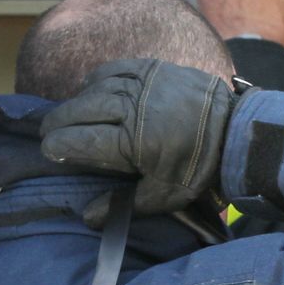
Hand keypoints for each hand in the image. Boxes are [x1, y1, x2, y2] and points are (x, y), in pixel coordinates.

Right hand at [40, 59, 237, 225]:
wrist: (235, 131)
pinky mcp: (155, 68)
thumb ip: (125, 204)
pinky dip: (98, 77)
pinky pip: (115, 67)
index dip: (59, 145)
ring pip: (95, 87)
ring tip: (67, 114)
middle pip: (81, 110)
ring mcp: (144, 84)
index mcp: (134, 142)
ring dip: (76, 100)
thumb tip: (87, 217)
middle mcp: (133, 108)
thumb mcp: (167, 194)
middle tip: (48, 132)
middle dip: (59, 121)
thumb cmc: (199, 167)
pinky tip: (90, 87)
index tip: (49, 151)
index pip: (81, 140)